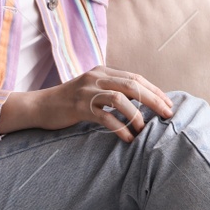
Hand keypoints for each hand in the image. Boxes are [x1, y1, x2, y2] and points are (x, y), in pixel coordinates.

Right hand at [34, 65, 175, 141]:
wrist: (40, 106)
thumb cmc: (70, 102)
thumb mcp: (92, 90)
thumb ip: (112, 90)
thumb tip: (140, 101)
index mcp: (103, 71)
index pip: (135, 78)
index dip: (154, 90)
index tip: (168, 104)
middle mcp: (96, 78)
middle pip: (132, 85)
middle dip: (153, 100)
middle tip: (167, 114)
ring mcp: (87, 91)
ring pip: (119, 99)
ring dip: (136, 115)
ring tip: (145, 129)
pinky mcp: (79, 107)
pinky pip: (104, 117)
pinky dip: (119, 127)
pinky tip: (128, 138)